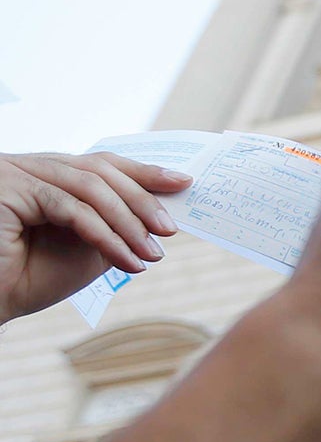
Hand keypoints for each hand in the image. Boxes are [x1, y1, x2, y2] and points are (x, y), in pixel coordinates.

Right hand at [0, 151, 189, 323]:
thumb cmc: (32, 278)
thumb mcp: (89, 246)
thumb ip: (118, 224)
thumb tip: (163, 215)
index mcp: (45, 173)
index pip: (99, 163)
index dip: (143, 171)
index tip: (182, 182)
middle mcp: (28, 166)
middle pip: (99, 170)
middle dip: (141, 200)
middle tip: (169, 230)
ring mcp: (14, 172)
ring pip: (89, 187)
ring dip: (128, 223)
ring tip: (152, 254)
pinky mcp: (8, 188)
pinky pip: (71, 208)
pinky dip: (105, 235)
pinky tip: (127, 260)